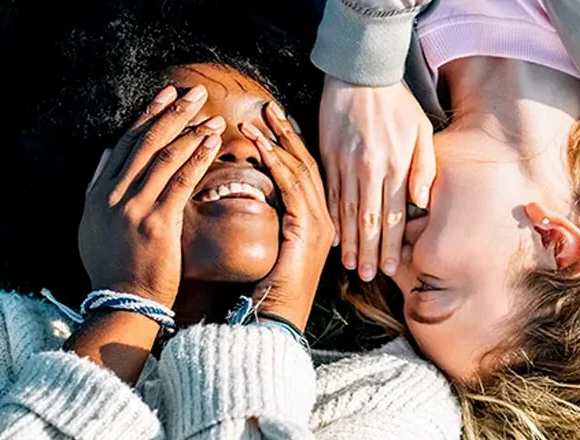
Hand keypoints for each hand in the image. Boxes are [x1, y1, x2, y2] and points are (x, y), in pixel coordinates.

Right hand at [79, 84, 224, 308]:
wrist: (123, 302)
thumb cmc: (114, 267)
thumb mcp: (92, 225)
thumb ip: (98, 186)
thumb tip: (107, 151)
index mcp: (99, 193)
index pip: (126, 143)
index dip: (148, 115)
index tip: (167, 95)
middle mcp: (113, 195)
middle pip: (146, 142)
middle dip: (173, 113)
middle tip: (195, 93)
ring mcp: (134, 208)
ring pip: (165, 157)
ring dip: (191, 132)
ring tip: (212, 116)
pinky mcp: (158, 222)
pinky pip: (181, 180)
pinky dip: (197, 157)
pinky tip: (212, 142)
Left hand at [239, 103, 333, 330]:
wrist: (275, 320)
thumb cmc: (268, 292)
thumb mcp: (272, 250)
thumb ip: (272, 223)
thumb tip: (254, 198)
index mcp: (318, 224)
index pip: (307, 175)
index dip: (292, 146)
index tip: (275, 122)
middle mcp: (326, 221)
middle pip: (308, 166)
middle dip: (288, 134)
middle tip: (270, 107)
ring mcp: (320, 224)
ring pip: (301, 171)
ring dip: (278, 142)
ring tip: (259, 118)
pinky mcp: (307, 229)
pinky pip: (292, 187)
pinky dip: (275, 163)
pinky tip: (260, 145)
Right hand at [319, 75, 434, 281]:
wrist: (360, 73)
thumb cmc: (397, 103)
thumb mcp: (421, 131)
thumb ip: (424, 168)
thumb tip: (422, 202)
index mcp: (394, 166)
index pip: (393, 216)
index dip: (391, 245)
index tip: (389, 268)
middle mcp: (369, 169)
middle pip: (369, 220)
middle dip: (368, 252)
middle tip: (366, 276)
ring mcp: (345, 164)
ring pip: (347, 212)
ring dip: (348, 241)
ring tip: (349, 265)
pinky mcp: (328, 156)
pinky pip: (328, 193)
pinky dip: (331, 217)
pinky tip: (332, 236)